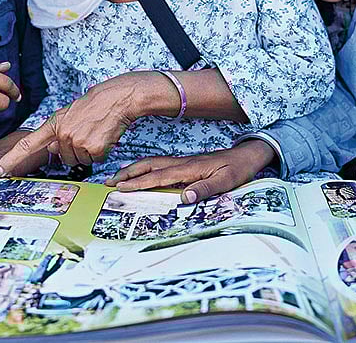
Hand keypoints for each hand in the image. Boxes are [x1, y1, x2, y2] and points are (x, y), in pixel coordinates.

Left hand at [0, 72, 152, 173]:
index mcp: (53, 124)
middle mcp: (62, 134)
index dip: (11, 159)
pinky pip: (95, 160)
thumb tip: (53, 149)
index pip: (27, 144)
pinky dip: (101, 151)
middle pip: (64, 158)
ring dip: (90, 151)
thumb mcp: (69, 114)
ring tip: (96, 133)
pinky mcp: (93, 148)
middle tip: (87, 133)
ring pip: (80, 160)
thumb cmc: (94, 105)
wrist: (116, 98)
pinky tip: (104, 136)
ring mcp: (77, 141)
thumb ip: (57, 132)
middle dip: (76, 151)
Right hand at [105, 140, 274, 203]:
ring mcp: (182, 162)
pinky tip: (140, 172)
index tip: (121, 188)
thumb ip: (205, 189)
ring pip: (152, 163)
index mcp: (189, 168)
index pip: (158, 176)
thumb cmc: (237, 170)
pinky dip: (145, 168)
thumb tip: (185, 198)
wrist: (247, 156)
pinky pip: (159, 164)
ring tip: (117, 177)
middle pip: (149, 166)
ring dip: (134, 169)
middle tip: (108, 182)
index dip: (138, 183)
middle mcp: (182, 163)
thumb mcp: (226, 182)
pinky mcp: (185, 163)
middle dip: (128, 174)